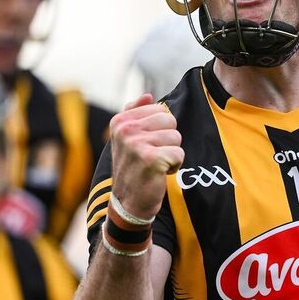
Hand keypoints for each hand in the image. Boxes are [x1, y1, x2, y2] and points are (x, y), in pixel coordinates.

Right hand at [108, 94, 183, 219]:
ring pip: (176, 137)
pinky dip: (174, 166)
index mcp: (120, 121)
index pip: (160, 110)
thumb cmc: (132, 169)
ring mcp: (136, 144)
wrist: (128, 203)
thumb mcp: (126, 139)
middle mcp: (125, 130)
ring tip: (156, 165)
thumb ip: (135, 114)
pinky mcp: (151, 159)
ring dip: (171, 153)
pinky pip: (179, 153)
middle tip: (153, 156)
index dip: (160, 129)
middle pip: (170, 121)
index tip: (147, 144)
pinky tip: (160, 173)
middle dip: (168, 140)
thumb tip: (149, 96)